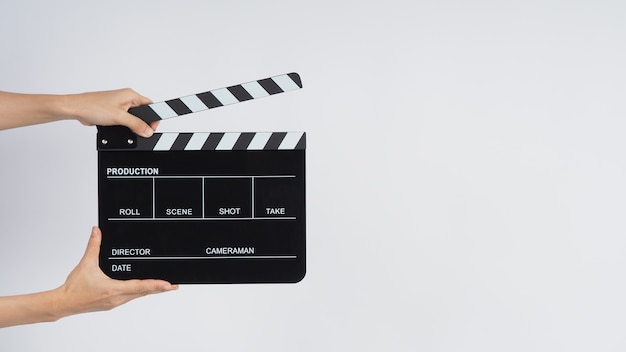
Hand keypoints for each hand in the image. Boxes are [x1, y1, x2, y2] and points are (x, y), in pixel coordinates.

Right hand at [52, 227, 176, 316]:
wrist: (63, 303)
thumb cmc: (74, 287)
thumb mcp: (86, 264)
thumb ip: (93, 246)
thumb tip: (97, 230)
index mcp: (113, 289)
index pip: (139, 286)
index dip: (155, 285)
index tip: (168, 285)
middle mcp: (117, 298)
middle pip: (143, 292)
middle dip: (159, 289)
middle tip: (173, 286)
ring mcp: (115, 302)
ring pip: (138, 296)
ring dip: (150, 291)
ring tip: (164, 287)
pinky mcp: (112, 303)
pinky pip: (130, 297)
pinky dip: (140, 292)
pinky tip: (144, 289)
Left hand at [66, 89, 158, 136]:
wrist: (75, 109)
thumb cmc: (92, 106)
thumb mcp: (119, 117)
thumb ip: (136, 124)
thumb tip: (147, 131)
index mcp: (131, 95)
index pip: (151, 105)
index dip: (154, 118)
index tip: (152, 128)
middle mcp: (126, 98)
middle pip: (144, 113)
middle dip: (143, 123)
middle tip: (140, 131)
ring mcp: (120, 105)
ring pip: (134, 118)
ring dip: (133, 125)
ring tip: (127, 128)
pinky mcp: (113, 112)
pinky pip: (125, 120)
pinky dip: (125, 126)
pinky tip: (120, 129)